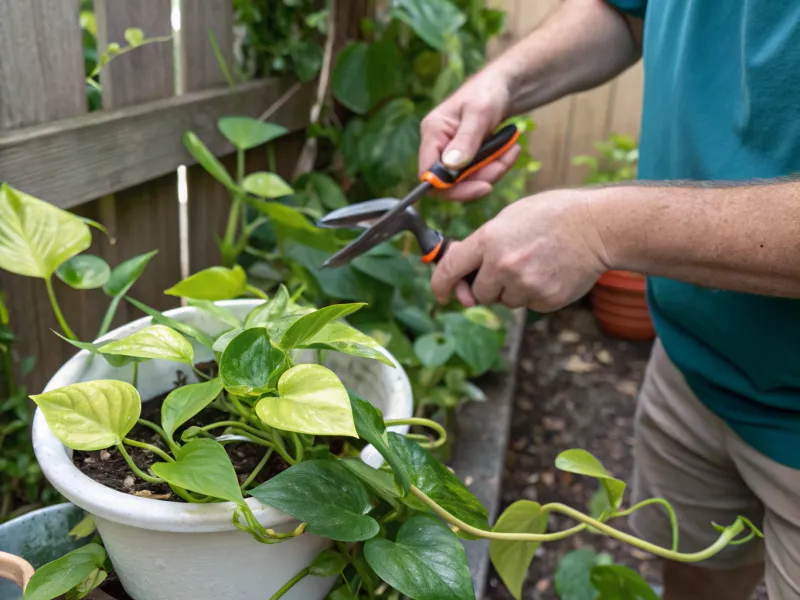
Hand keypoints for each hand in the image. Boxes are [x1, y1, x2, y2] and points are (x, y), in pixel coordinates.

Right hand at [419, 72, 520, 201]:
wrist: (507, 84)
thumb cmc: (489, 91)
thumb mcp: (480, 113)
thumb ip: (466, 140)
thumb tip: (450, 167)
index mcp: (433, 132)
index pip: (428, 174)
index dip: (451, 188)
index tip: (483, 186)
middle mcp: (438, 145)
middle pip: (451, 182)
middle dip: (480, 178)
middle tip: (502, 165)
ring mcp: (452, 152)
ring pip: (469, 180)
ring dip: (493, 171)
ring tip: (511, 151)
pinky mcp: (467, 156)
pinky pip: (479, 173)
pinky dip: (497, 166)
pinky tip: (510, 150)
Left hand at [431, 189, 611, 310]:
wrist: (598, 227)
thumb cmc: (552, 215)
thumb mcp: (509, 217)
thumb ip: (482, 245)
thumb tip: (461, 270)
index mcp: (489, 240)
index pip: (451, 270)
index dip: (441, 285)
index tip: (441, 294)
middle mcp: (503, 266)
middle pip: (478, 293)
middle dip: (487, 285)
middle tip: (506, 268)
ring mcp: (525, 285)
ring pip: (505, 300)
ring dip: (512, 289)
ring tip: (536, 263)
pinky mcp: (545, 300)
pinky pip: (528, 304)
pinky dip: (534, 293)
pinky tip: (549, 271)